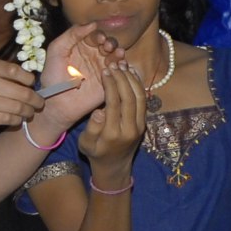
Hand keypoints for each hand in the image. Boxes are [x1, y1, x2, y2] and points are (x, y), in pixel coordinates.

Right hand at [0, 56, 43, 134]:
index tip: (32, 85)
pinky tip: (17, 119)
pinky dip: (16, 120)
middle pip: (22, 93)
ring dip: (28, 112)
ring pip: (17, 108)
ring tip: (30, 113)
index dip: (30, 81)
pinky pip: (6, 119)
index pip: (18, 73)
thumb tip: (25, 77)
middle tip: (39, 103)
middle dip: (35, 100)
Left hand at [40, 21, 127, 88]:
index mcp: (82, 46)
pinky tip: (119, 65)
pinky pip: (119, 72)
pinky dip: (122, 67)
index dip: (98, 34)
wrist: (56, 102)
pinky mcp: (109, 81)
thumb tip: (92, 24)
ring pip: (116, 56)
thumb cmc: (53, 77)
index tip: (99, 38)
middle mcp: (94, 55)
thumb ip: (71, 35)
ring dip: (118, 53)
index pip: (95, 35)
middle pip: (108, 43)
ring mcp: (103, 68)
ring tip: (116, 54)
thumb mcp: (56, 51)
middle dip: (110, 42)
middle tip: (107, 46)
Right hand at [74, 61, 148, 180]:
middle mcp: (130, 129)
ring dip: (132, 79)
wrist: (115, 167)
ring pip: (140, 98)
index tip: (105, 71)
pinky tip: (132, 74)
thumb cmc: (96, 153)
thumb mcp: (85, 144)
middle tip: (114, 64)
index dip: (110, 85)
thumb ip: (91, 128)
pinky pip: (144, 101)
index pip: (114, 104)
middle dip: (122, 78)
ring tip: (123, 65)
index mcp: (113, 134)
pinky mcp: (144, 123)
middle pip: (130, 98)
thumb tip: (99, 111)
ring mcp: (140, 126)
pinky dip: (139, 85)